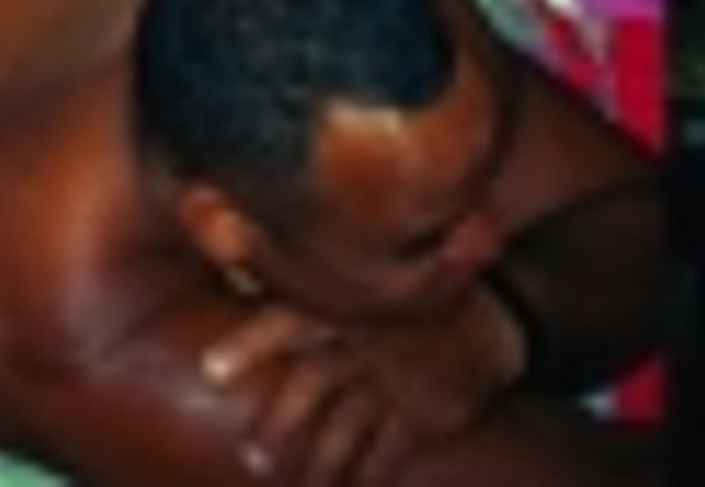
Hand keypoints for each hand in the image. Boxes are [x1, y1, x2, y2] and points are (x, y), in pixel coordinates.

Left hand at [202, 295, 511, 485]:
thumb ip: (293, 284)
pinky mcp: (428, 408)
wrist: (492, 315)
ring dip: (315, 465)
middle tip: (255, 460)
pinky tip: (351, 485)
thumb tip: (221, 242)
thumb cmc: (401, 306)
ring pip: (345, 428)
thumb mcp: (355, 285)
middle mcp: (369, 337)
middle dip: (279, 427)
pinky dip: (365, 474)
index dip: (250, 344)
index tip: (211, 372)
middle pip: (312, 383)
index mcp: (345, 304)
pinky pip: (388, 451)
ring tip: (296, 485)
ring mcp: (400, 374)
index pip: (290, 319)